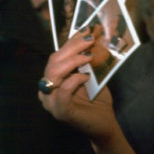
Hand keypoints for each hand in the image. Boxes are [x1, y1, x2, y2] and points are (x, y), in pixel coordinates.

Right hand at [38, 27, 115, 142]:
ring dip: (73, 60)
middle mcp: (48, 88)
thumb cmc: (98, 100)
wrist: (105, 124)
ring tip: (90, 56)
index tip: (88, 30)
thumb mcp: (94, 75)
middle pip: (54, 61)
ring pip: (54, 73)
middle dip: (73, 47)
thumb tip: (95, 36)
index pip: (58, 54)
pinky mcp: (60, 112)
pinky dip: (74, 80)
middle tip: (91, 39)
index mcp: (54, 78)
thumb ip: (90, 59)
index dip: (72, 41)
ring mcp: (51, 101)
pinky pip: (62, 91)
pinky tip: (86, 77)